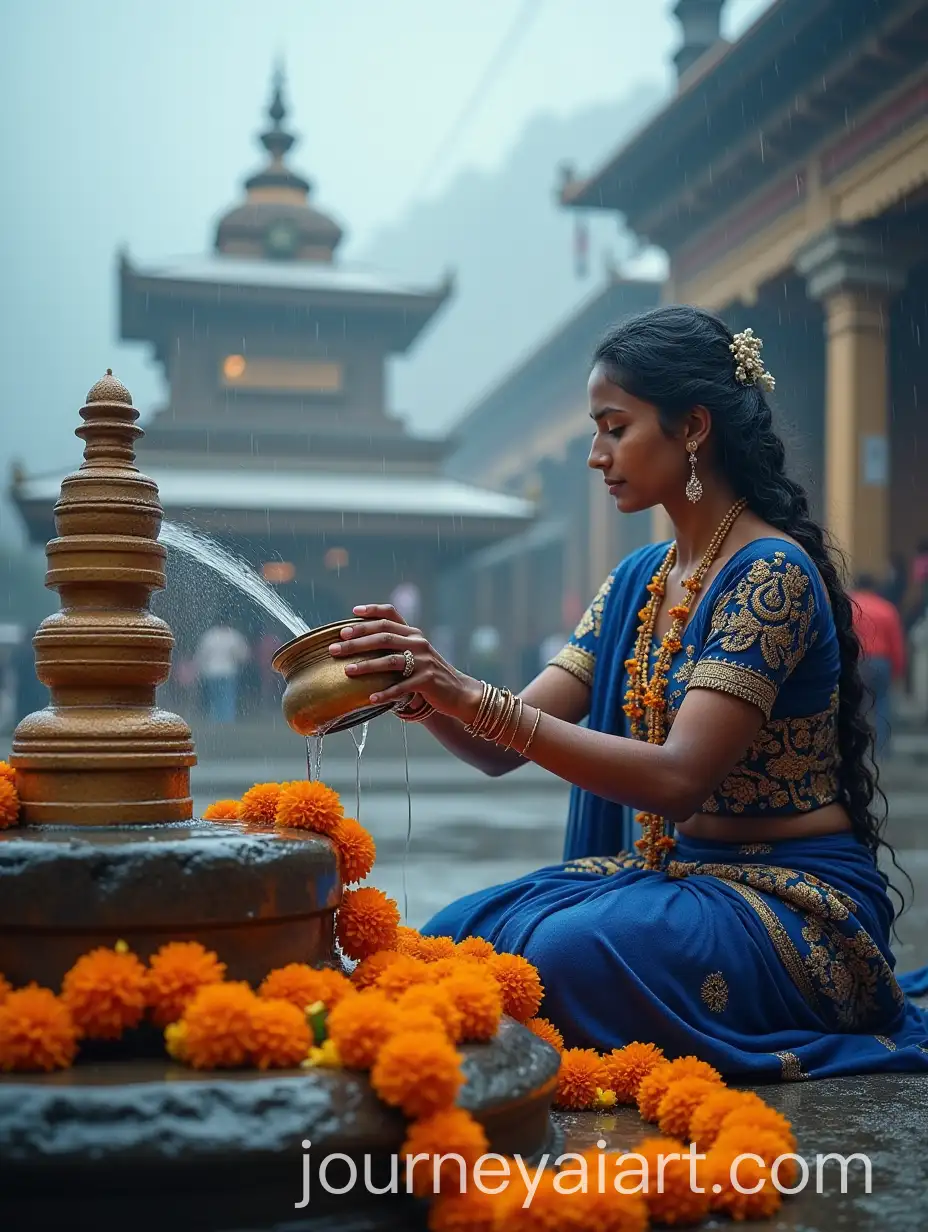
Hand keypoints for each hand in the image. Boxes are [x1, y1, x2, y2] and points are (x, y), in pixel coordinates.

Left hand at [328, 604, 481, 724]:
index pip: (390, 615)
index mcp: (413, 633)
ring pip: (390, 660)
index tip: (352, 612)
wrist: (459, 692)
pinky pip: (402, 687)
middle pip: (383, 637)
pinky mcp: (427, 681)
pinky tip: (371, 698)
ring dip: (366, 666)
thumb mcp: (415, 654)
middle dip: (356, 642)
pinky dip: (385, 693)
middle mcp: (418, 643)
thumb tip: (360, 644)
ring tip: (347, 671)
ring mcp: (424, 661)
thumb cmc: (429, 674)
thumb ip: (396, 646)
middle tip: (335, 647)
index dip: (371, 612)